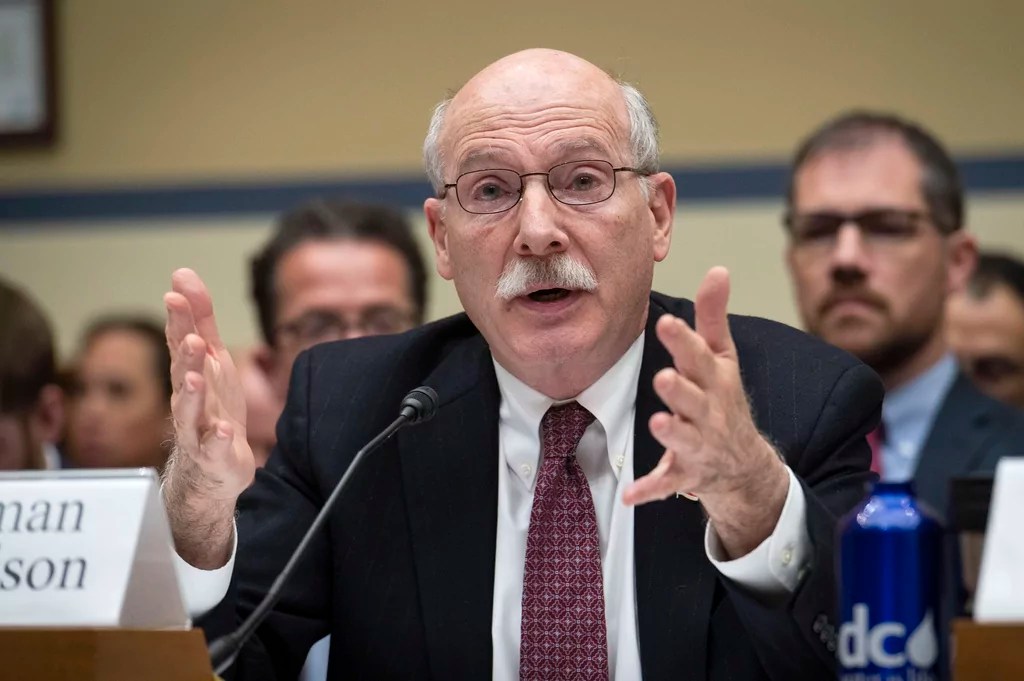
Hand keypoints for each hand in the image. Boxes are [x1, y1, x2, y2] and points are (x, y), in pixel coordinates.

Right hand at [163, 268, 253, 566]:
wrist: (214, 466)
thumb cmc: (212, 406)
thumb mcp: (212, 359)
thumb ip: (200, 320)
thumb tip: (183, 274)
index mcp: (190, 373)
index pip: (180, 343)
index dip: (179, 320)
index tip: (175, 296)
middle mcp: (188, 400)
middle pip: (183, 376)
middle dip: (185, 357)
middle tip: (191, 338)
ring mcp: (198, 430)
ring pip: (190, 412)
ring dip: (193, 394)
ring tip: (197, 377)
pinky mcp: (214, 456)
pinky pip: (213, 448)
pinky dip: (217, 439)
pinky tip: (224, 430)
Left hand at [623, 267, 788, 557]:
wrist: (744, 464)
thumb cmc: (723, 398)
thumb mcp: (722, 357)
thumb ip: (714, 316)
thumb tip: (718, 268)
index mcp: (715, 380)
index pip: (700, 357)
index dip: (684, 342)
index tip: (666, 323)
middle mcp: (709, 412)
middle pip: (694, 399)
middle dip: (681, 390)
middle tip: (665, 377)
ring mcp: (699, 444)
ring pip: (685, 438)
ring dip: (673, 432)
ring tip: (657, 422)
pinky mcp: (685, 473)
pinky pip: (667, 483)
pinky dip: (650, 490)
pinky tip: (631, 496)